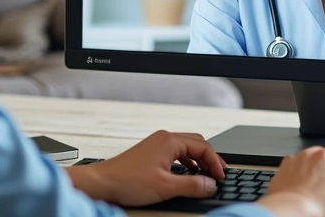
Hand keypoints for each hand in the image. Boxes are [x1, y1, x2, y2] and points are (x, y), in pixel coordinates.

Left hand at [66, 130, 225, 206]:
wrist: (102, 183)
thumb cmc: (128, 181)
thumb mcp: (166, 187)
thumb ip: (193, 185)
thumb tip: (211, 185)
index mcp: (170, 141)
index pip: (203, 146)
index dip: (216, 162)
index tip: (221, 177)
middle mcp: (164, 138)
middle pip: (197, 143)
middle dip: (210, 158)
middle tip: (219, 174)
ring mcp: (156, 144)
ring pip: (186, 147)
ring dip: (198, 160)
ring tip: (206, 175)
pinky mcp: (150, 152)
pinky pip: (176, 152)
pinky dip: (186, 162)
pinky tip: (187, 174)